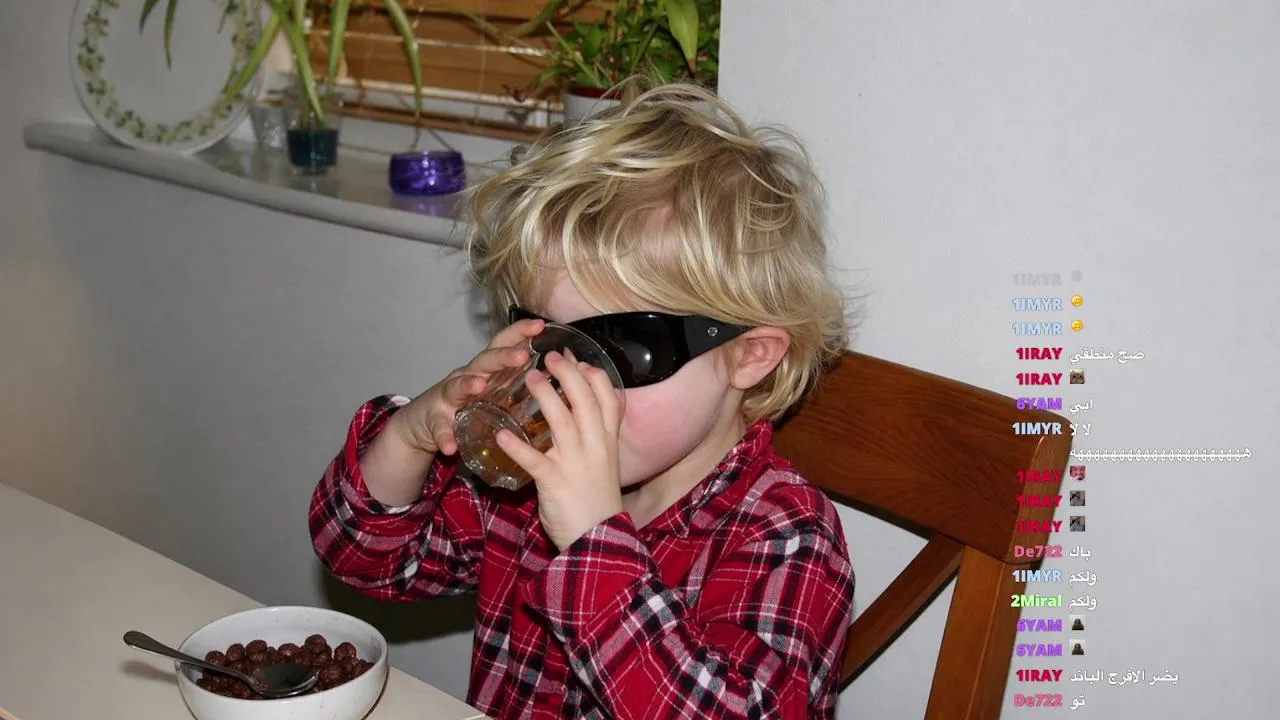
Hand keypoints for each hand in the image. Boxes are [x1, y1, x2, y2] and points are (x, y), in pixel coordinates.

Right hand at [392, 316, 545, 456]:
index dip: (520, 333)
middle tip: (522, 356)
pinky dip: (444, 437)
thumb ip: (516, 383)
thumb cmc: (465, 404)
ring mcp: (447, 398)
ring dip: (468, 385)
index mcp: (485, 370)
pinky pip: (439, 430)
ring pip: (456, 387)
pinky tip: (450, 445)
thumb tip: (554, 379)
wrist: (422, 424)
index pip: (502, 345)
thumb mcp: (491, 390)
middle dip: (502, 356)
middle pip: (484, 361)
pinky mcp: (433, 421)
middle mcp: (465, 377)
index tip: (540, 325)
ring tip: (478, 387)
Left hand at [495, 350, 624, 550]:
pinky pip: (534, 460)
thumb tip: (578, 416)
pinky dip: (516, 446)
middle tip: (548, 356)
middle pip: (584, 400)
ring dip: (543, 396)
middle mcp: (595, 447)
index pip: (609, 399)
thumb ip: (594, 439)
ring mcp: (576, 464)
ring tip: (527, 378)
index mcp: (608, 442)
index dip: (594, 375)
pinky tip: (500, 434)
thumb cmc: (596, 502)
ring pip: (561, 421)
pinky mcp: (555, 483)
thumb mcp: (605, 465)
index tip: (579, 359)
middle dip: (567, 373)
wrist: (598, 541)